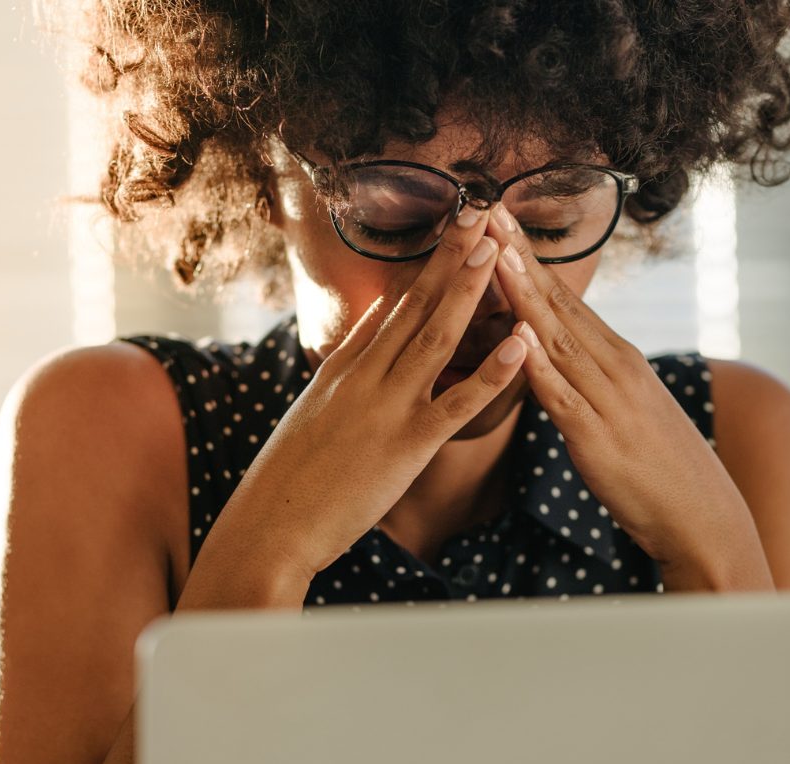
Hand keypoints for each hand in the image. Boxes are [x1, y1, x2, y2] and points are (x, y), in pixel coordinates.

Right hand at [207, 205, 529, 585]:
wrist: (269, 526)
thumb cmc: (289, 479)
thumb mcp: (313, 413)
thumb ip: (344, 371)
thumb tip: (369, 331)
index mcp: (343, 368)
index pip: (391, 306)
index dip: (425, 266)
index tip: (452, 229)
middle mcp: (364, 376)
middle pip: (414, 304)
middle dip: (450, 256)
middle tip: (480, 211)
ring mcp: (386, 407)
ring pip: (436, 337)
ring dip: (468, 290)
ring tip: (496, 248)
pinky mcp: (407, 445)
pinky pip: (458, 403)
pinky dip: (492, 373)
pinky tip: (520, 345)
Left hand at [485, 208, 772, 586]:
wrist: (701, 516)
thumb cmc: (660, 468)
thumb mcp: (627, 410)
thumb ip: (592, 380)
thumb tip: (558, 357)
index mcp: (619, 359)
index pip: (567, 299)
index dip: (529, 259)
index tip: (500, 219)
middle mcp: (615, 368)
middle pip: (559, 305)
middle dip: (519, 256)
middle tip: (486, 208)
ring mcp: (609, 400)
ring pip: (558, 339)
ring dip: (524, 294)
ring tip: (494, 253)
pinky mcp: (598, 439)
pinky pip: (563, 397)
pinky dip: (539, 366)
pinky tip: (517, 338)